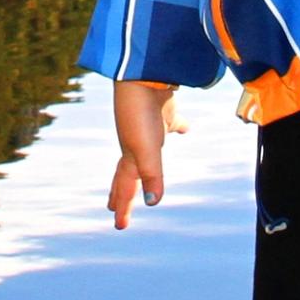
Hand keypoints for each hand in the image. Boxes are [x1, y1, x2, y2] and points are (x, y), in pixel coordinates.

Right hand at [108, 79, 172, 229]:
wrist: (143, 74)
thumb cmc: (140, 113)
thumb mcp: (147, 149)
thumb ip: (152, 175)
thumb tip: (153, 203)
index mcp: (130, 155)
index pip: (125, 187)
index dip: (123, 206)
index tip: (120, 225)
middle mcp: (136, 144)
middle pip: (127, 173)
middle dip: (122, 191)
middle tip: (114, 206)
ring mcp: (149, 127)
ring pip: (146, 151)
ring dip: (145, 166)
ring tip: (149, 174)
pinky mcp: (164, 111)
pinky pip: (172, 123)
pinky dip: (178, 127)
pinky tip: (185, 127)